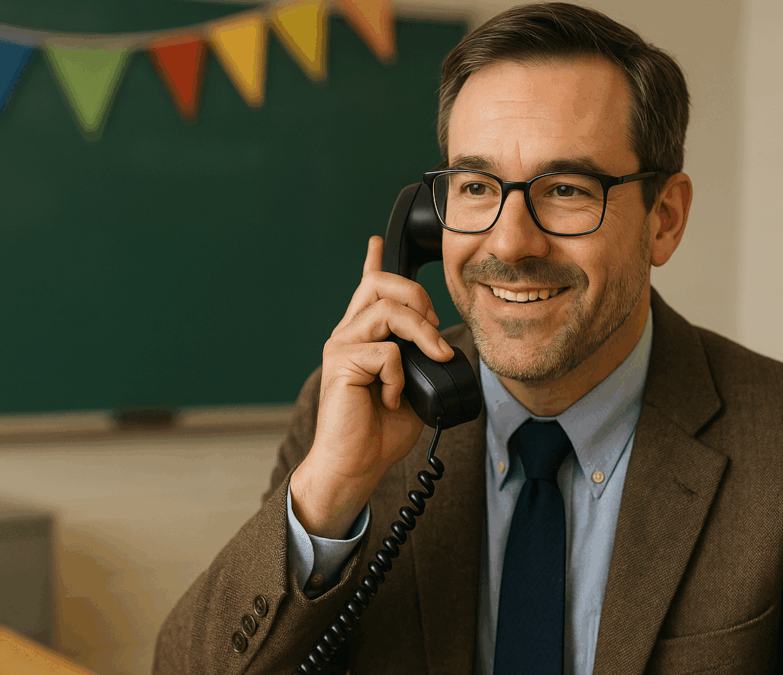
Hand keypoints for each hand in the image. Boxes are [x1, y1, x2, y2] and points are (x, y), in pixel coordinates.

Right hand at [289, 236, 453, 538]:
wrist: (355, 466)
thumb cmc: (379, 432)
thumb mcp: (413, 388)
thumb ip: (421, 362)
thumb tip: (441, 348)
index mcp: (363, 337)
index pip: (367, 288)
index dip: (373, 261)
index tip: (377, 240)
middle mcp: (348, 334)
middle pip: (382, 284)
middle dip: (419, 296)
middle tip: (436, 332)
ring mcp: (341, 346)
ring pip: (388, 310)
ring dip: (423, 332)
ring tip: (434, 359)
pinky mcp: (340, 363)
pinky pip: (387, 352)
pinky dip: (399, 376)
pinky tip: (391, 398)